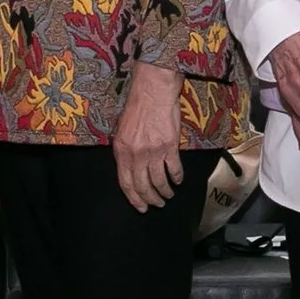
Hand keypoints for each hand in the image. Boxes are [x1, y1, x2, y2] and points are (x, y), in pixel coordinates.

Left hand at [114, 62, 184, 211]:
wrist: (153, 92)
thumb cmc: (137, 108)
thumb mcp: (122, 130)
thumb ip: (125, 151)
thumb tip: (129, 168)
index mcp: (121, 151)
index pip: (126, 182)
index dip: (133, 198)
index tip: (140, 207)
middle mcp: (136, 154)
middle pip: (143, 185)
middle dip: (150, 199)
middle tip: (157, 204)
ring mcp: (153, 151)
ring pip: (159, 181)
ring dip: (164, 191)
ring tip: (168, 195)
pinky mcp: (169, 146)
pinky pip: (173, 169)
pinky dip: (176, 177)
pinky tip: (178, 181)